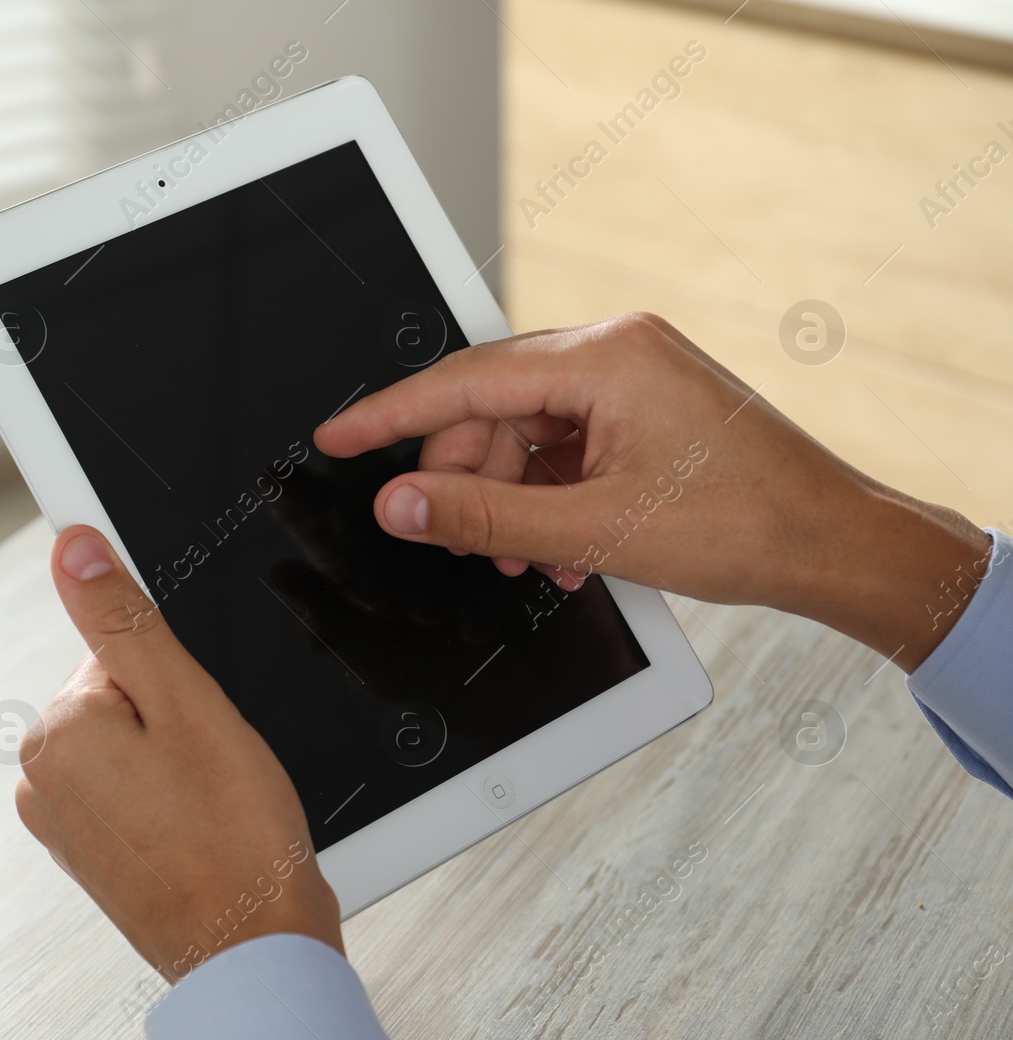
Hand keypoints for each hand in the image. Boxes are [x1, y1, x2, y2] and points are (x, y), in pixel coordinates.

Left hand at [15, 526, 344, 981]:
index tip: (204, 729)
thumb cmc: (234, 841)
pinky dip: (171, 800)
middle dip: (179, 719)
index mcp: (57, 731)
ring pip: (135, 745)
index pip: (124, 650)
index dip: (182, 680)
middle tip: (216, 769)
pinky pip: (134, 791)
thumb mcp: (188, 704)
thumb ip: (124, 619)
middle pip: (127, 697)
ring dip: (179, 761)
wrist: (253, 948)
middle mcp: (42, 778)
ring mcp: (63, 822)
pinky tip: (202, 827)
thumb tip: (73, 547)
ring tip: (212, 805)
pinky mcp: (91, 853)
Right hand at [314, 313, 991, 671]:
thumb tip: (403, 505)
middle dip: (465, 476)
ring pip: (524, 430)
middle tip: (451, 535)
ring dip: (509, 495)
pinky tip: (558, 544)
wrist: (835, 545)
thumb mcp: (594, 528)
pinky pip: (564, 443)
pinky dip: (548, 493)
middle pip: (490, 406)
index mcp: (606, 357)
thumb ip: (482, 515)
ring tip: (521, 554)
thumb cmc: (748, 525)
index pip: (463, 379)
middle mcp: (618, 351)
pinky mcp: (644, 408)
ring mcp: (634, 377)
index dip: (389, 415)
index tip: (338, 437)